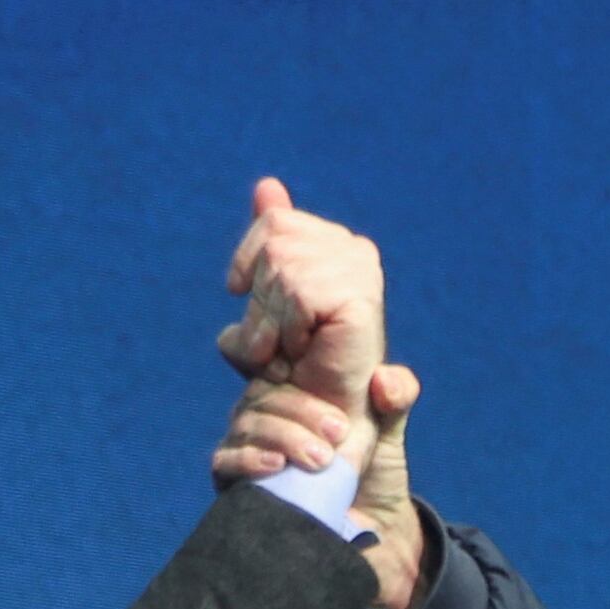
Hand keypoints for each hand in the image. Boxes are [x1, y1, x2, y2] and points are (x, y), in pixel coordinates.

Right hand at [213, 362, 428, 608]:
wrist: (371, 532)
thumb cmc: (375, 473)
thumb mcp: (390, 428)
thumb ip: (396, 396)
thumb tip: (385, 381)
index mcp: (296, 387)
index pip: (270, 352)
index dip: (283, 349)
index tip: (312, 360)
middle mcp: (268, 411)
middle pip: (260, 391)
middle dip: (301, 408)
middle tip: (341, 432)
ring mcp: (249, 444)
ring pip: (247, 423)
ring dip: (286, 436)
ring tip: (324, 460)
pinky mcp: (236, 480)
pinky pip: (226, 459)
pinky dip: (250, 459)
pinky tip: (277, 466)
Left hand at [218, 180, 386, 418]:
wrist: (319, 424)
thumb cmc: (292, 369)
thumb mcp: (267, 298)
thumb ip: (268, 242)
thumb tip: (267, 184)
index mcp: (336, 244)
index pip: (272, 223)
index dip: (249, 264)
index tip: (247, 299)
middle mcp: (356, 251)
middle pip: (273, 244)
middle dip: (260, 302)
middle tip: (277, 342)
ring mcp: (362, 272)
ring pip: (281, 268)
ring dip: (271, 322)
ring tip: (289, 351)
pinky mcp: (361, 299)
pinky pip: (297, 294)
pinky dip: (286, 330)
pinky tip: (304, 351)